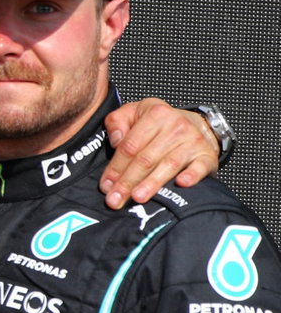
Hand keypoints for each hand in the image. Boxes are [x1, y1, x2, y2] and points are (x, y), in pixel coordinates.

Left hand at [100, 98, 219, 208]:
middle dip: (128, 182)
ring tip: (137, 197)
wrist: (198, 124)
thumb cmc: (159, 124)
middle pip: (146, 159)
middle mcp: (176, 126)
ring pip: (168, 165)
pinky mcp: (207, 155)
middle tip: (115, 199)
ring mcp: (193, 141)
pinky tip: (181, 184)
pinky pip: (199, 167)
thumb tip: (116, 140)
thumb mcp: (134, 113)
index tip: (106, 185)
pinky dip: (191, 175)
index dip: (115, 167)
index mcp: (155, 114)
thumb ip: (117, 122)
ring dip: (151, 183)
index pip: (130, 146)